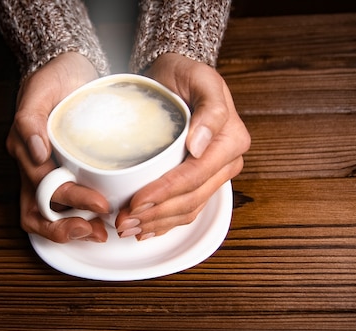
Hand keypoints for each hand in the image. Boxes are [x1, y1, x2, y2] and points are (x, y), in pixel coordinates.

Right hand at [6, 52, 109, 242]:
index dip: (69, 201)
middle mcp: (34, 168)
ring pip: (50, 215)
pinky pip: (68, 202)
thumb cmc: (53, 76)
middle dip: (66, 228)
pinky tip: (105, 218)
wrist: (69, 67)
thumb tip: (36, 153)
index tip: (98, 203)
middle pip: (39, 213)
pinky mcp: (66, 170)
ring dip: (72, 230)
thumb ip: (30, 119)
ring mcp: (49, 172)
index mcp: (24, 153)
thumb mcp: (40, 89)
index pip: (41, 190)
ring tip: (101, 233)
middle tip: (99, 230)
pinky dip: (82, 216)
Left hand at [115, 53, 250, 239]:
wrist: (175, 76)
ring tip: (128, 228)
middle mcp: (226, 163)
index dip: (165, 192)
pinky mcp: (199, 182)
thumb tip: (199, 145)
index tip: (137, 200)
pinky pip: (186, 210)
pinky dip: (164, 224)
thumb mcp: (199, 79)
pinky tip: (145, 230)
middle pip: (190, 199)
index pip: (194, 176)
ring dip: (157, 224)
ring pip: (187, 210)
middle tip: (124, 220)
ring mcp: (213, 176)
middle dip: (156, 214)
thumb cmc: (185, 75)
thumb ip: (210, 110)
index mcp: (231, 141)